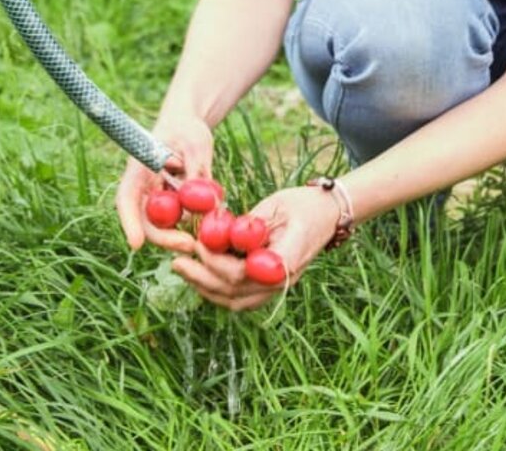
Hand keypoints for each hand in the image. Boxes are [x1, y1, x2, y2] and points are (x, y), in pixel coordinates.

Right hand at [115, 111, 213, 252]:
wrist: (187, 123)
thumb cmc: (187, 128)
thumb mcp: (195, 144)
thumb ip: (196, 171)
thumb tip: (202, 202)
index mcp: (140, 169)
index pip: (127, 198)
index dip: (129, 222)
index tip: (136, 244)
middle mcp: (144, 188)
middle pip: (146, 220)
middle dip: (166, 238)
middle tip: (191, 246)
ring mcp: (157, 197)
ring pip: (163, 225)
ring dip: (180, 235)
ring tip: (205, 238)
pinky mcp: (171, 203)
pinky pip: (179, 219)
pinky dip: (193, 225)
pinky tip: (210, 222)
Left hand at [170, 185, 341, 310]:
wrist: (328, 213)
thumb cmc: (304, 204)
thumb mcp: (277, 206)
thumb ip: (251, 225)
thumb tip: (219, 233)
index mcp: (285, 259)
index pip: (241, 273)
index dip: (214, 262)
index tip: (198, 243)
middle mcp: (281, 280)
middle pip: (234, 292)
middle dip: (201, 277)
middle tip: (177, 262)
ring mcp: (277, 286)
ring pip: (235, 300)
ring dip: (206, 288)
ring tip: (184, 270)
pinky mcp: (271, 285)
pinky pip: (242, 298)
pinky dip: (219, 291)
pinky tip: (203, 276)